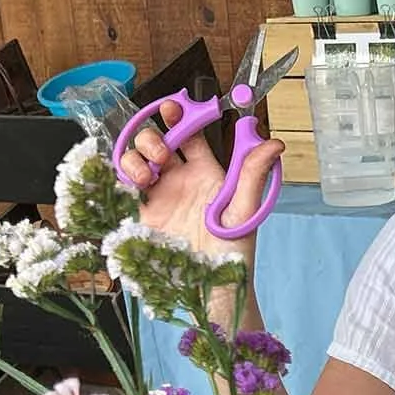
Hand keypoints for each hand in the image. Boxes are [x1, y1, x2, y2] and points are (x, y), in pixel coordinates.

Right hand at [116, 98, 283, 269]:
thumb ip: (253, 174)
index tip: (172, 108)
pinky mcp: (141, 216)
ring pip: (137, 161)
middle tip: (161, 155)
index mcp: (205, 173)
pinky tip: (130, 184)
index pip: (189, 134)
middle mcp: (180, 180)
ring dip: (136, 158)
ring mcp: (158, 197)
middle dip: (153, 138)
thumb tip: (274, 143)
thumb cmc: (233, 251)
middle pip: (157, 142)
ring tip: (146, 175)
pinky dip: (120, 178)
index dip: (179, 116)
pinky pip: (123, 188)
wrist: (212, 286)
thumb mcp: (244, 209)